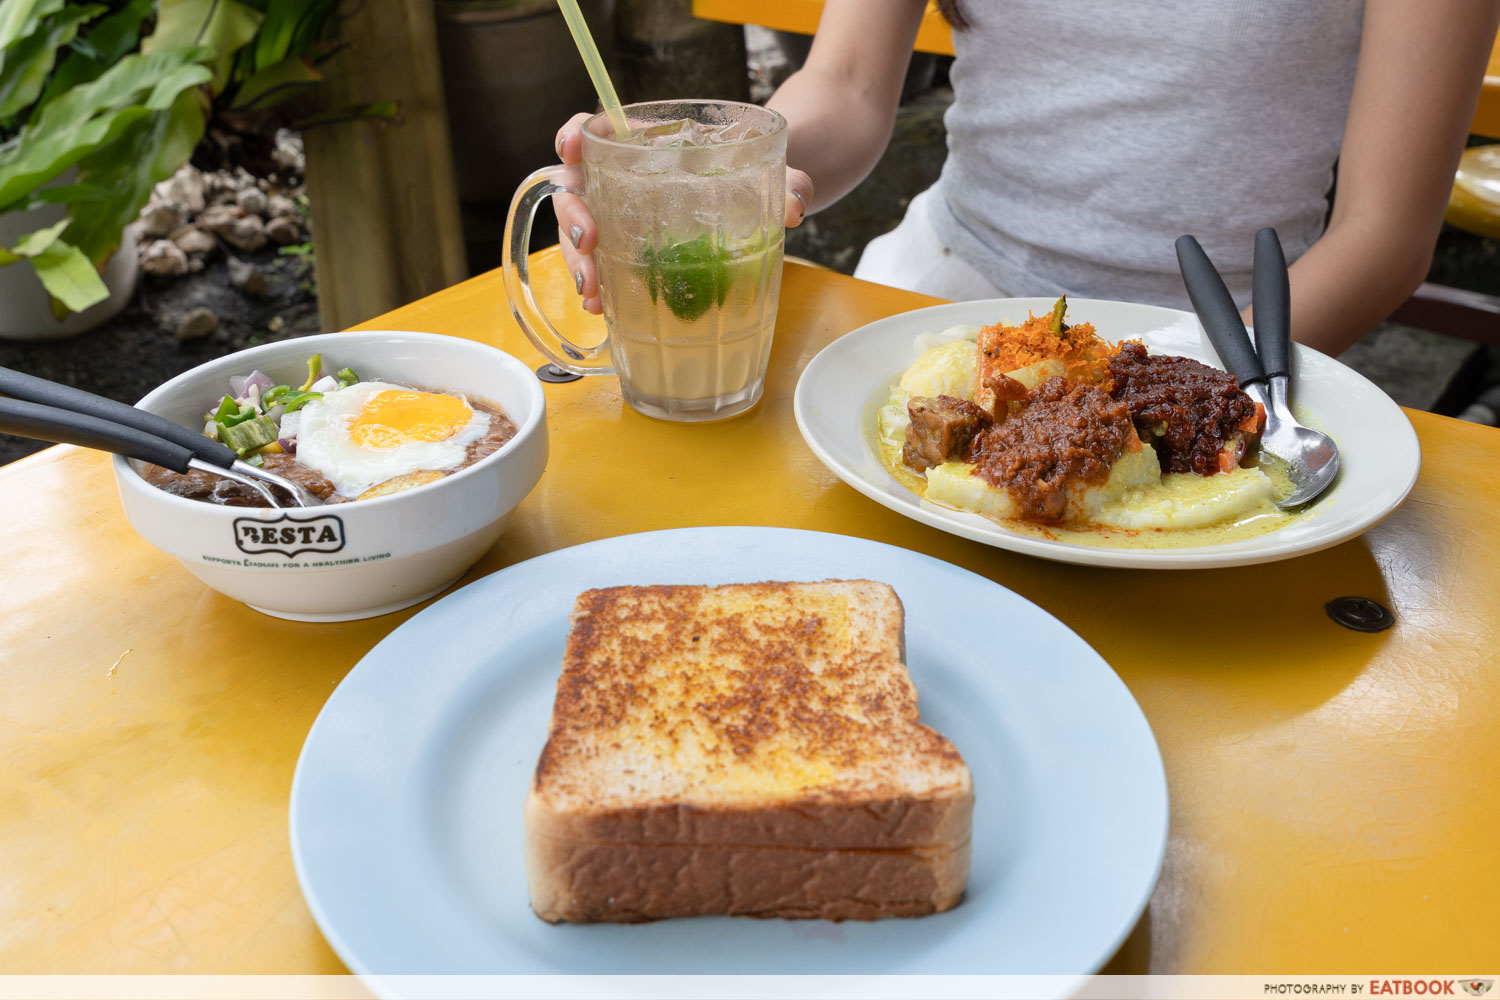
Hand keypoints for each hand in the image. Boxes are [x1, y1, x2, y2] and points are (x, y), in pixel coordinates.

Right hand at [553, 113, 814, 315]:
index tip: (571, 150)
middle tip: (589, 244)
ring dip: (579, 262)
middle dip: (572, 216)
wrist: (769, 200)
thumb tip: (795, 205)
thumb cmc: (763, 174)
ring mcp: (626, 219)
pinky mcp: (634, 255)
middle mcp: (628, 180)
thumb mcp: (778, 172)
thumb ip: (790, 182)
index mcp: (653, 145)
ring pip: (582, 233)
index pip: (601, 132)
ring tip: (592, 292)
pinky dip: (597, 287)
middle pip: (579, 188)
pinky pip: (603, 266)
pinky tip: (601, 308)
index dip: (574, 137)